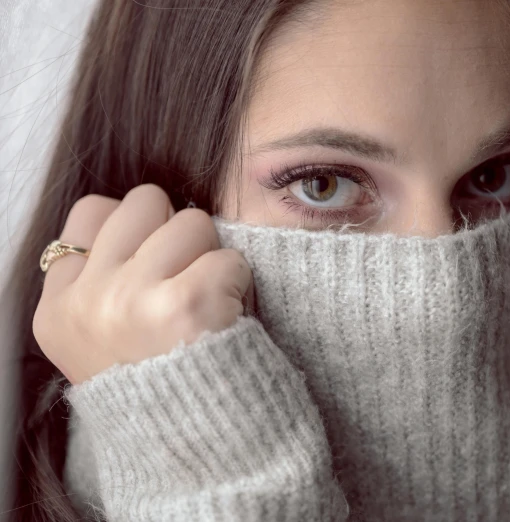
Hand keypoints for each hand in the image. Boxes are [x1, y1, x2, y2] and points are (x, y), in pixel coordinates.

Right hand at [33, 184, 253, 383]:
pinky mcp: (186, 305)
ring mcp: (132, 300)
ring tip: (208, 304)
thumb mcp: (99, 341)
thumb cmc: (162, 387)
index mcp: (58, 308)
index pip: (92, 211)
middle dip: (177, 231)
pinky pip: (229, 258)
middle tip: (188, 278)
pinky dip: (241, 284)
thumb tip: (149, 217)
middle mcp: (87, 300)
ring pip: (193, 222)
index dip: (136, 226)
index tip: (154, 261)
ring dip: (213, 257)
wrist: (201, 453)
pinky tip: (228, 318)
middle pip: (145, 201)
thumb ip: (104, 281)